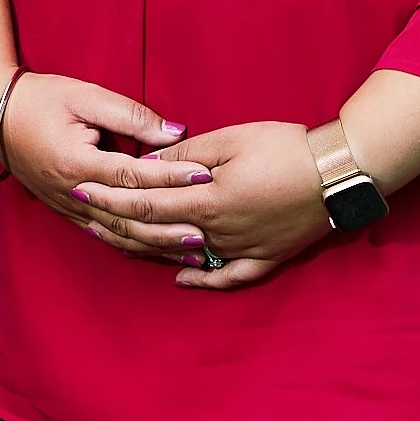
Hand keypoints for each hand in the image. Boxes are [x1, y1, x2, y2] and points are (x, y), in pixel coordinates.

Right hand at [0, 71, 199, 241]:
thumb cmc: (40, 98)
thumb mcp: (85, 96)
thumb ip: (131, 115)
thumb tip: (174, 133)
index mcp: (77, 163)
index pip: (134, 175)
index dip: (171, 177)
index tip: (204, 175)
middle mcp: (72, 192)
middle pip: (129, 217)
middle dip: (170, 225)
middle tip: (208, 230)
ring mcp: (67, 206)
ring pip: (117, 234)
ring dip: (156, 244)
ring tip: (192, 249)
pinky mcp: (65, 209)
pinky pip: (102, 234)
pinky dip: (132, 244)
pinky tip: (156, 251)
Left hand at [80, 119, 333, 290]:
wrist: (340, 170)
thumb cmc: (285, 147)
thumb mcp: (230, 139)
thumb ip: (186, 156)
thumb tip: (147, 162)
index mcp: (208, 201)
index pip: (145, 203)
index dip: (109, 198)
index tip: (79, 190)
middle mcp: (219, 233)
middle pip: (156, 234)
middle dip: (116, 224)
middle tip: (85, 215)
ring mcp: (243, 250)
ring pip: (183, 257)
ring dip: (146, 250)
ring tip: (115, 241)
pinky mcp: (266, 257)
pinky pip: (228, 277)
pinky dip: (201, 281)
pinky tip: (180, 280)